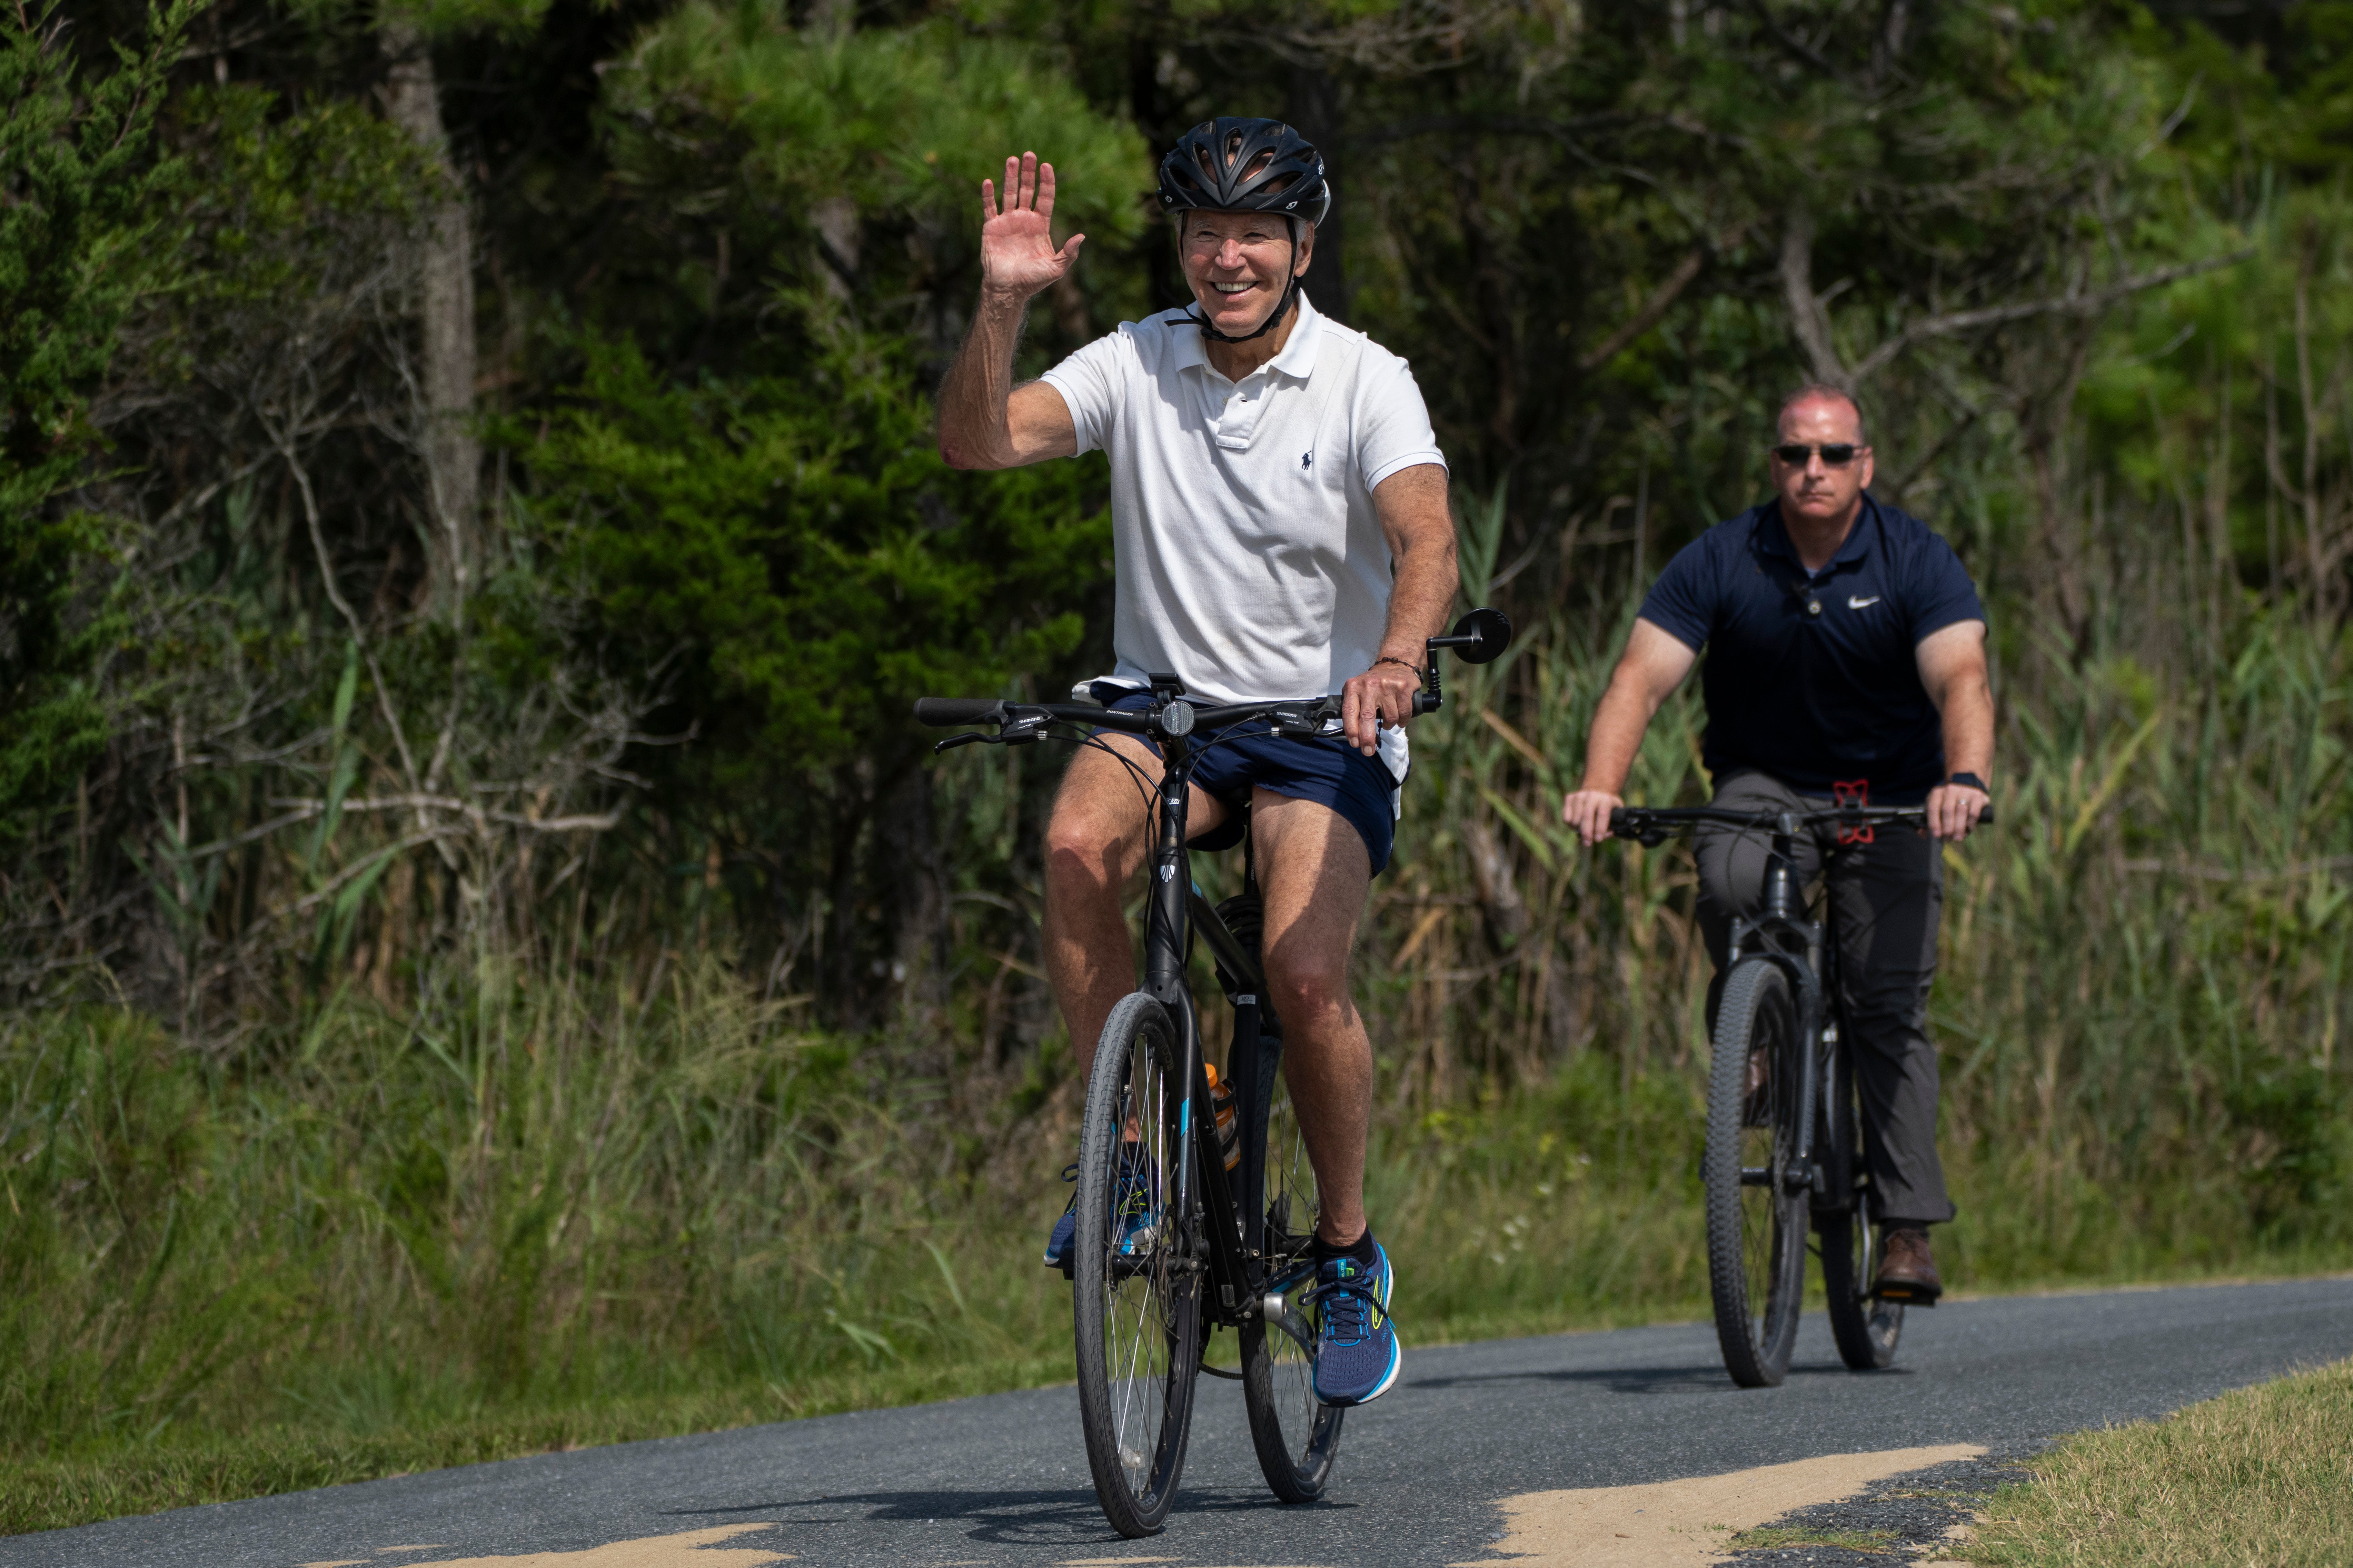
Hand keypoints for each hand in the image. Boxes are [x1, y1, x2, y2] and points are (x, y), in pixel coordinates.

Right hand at [980, 152, 1083, 299]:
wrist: (1009, 289)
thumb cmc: (1032, 281)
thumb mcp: (1056, 268)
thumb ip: (1069, 253)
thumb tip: (1082, 236)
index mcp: (1040, 225)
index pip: (1045, 198)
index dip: (1047, 182)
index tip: (1047, 166)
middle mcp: (1024, 219)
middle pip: (1027, 190)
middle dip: (1029, 173)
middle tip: (1030, 154)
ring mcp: (1007, 221)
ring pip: (1009, 194)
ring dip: (1010, 177)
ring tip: (1012, 159)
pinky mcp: (991, 227)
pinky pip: (989, 207)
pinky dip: (988, 195)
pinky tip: (989, 181)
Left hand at [1340, 659, 1422, 754]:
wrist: (1395, 664)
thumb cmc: (1374, 684)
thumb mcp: (1357, 690)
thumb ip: (1353, 708)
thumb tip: (1353, 737)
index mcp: (1354, 687)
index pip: (1349, 711)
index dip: (1351, 731)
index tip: (1354, 744)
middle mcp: (1369, 685)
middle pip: (1367, 718)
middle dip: (1367, 739)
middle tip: (1368, 751)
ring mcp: (1387, 686)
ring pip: (1389, 718)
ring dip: (1389, 725)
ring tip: (1388, 721)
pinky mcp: (1403, 688)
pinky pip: (1403, 714)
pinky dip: (1402, 721)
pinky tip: (1399, 719)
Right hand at [1562, 789, 1622, 845]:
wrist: (1597, 791)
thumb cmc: (1607, 806)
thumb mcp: (1616, 813)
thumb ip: (1613, 825)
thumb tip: (1606, 834)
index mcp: (1605, 798)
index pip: (1602, 813)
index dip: (1600, 828)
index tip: (1598, 840)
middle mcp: (1591, 795)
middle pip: (1586, 816)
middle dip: (1586, 832)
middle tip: (1587, 843)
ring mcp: (1579, 796)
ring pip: (1574, 819)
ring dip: (1578, 830)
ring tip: (1584, 832)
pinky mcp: (1569, 798)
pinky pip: (1566, 818)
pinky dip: (1571, 825)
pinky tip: (1577, 824)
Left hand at [1925, 780, 1988, 840]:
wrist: (1968, 788)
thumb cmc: (1948, 802)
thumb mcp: (1936, 807)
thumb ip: (1928, 821)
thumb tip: (1922, 835)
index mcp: (1937, 793)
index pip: (1933, 808)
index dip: (1934, 822)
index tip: (1936, 835)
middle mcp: (1950, 790)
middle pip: (1947, 811)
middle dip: (1947, 828)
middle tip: (1948, 839)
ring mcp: (1964, 791)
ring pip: (1961, 811)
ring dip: (1959, 828)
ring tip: (1957, 838)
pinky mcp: (1977, 796)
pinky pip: (1974, 812)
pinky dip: (1970, 824)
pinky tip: (1967, 830)